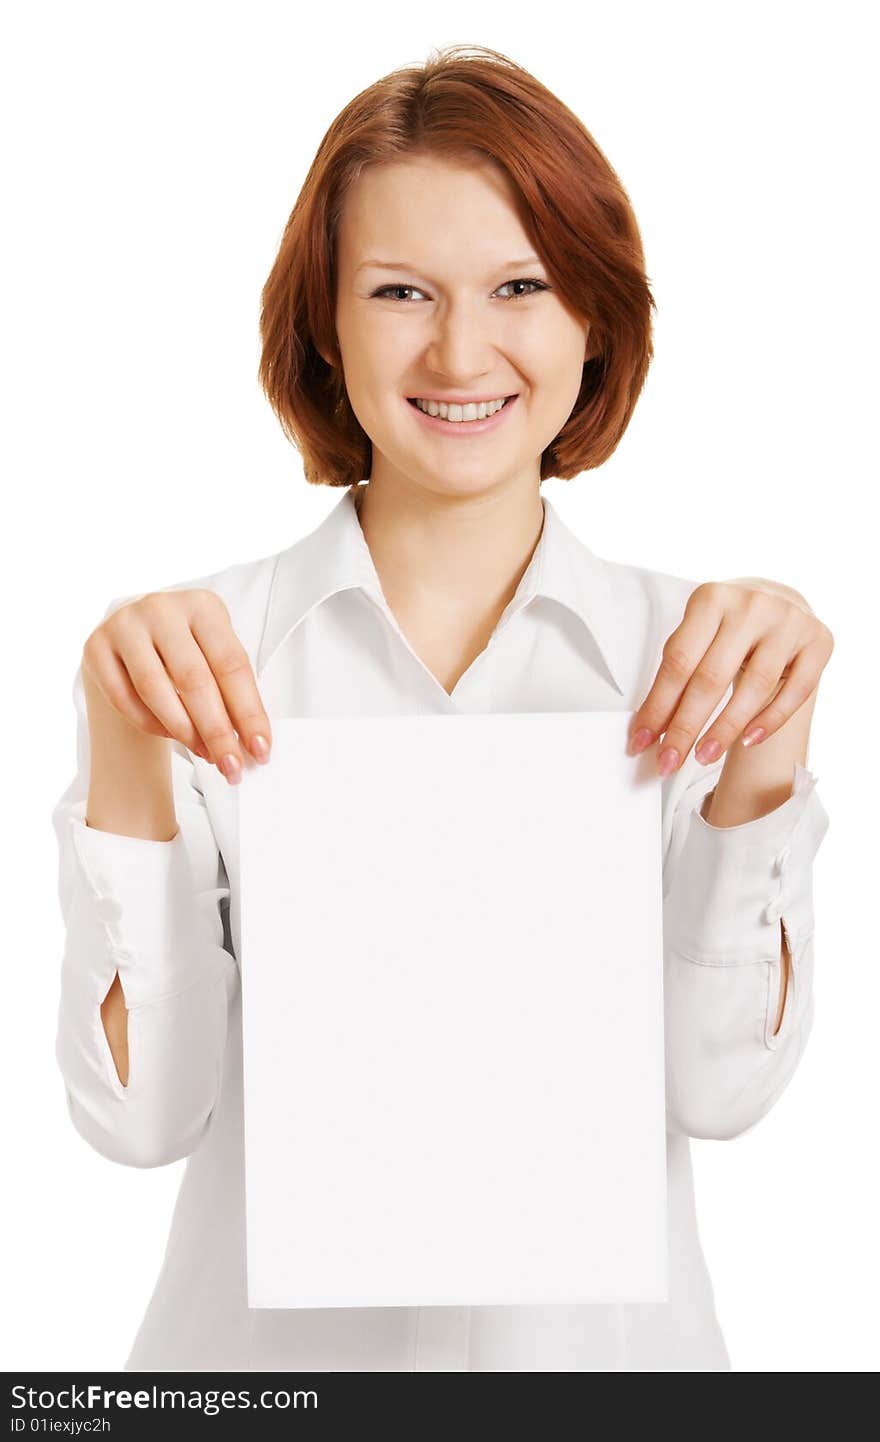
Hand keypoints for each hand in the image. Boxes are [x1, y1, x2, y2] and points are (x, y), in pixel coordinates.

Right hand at [81, 589, 272, 784]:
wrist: (136, 633)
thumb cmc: (186, 649)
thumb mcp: (214, 655)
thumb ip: (231, 693)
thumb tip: (249, 743)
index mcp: (203, 605)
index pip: (231, 664)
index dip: (248, 711)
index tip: (260, 748)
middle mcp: (162, 608)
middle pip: (194, 679)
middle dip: (217, 730)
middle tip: (231, 765)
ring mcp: (124, 625)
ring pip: (155, 690)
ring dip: (184, 732)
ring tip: (205, 754)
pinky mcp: (95, 647)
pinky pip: (123, 698)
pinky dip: (151, 724)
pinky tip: (171, 736)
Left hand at [627, 579, 833, 776]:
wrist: (779, 603)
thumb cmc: (728, 627)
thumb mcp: (698, 636)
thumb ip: (677, 675)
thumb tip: (650, 729)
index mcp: (711, 599)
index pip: (679, 661)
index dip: (658, 706)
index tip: (642, 741)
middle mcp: (752, 605)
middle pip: (712, 677)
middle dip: (686, 727)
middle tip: (669, 761)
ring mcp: (789, 622)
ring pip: (755, 686)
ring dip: (725, 729)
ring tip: (703, 756)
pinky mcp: (819, 641)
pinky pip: (794, 691)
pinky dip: (769, 720)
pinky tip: (747, 741)